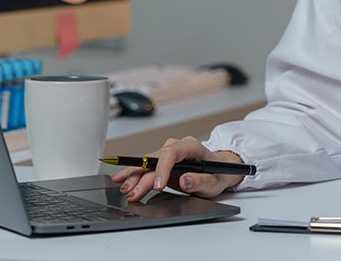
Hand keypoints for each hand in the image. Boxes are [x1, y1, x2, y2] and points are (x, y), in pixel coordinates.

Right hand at [110, 136, 244, 200]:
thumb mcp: (214, 182)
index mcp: (191, 147)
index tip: (158, 185)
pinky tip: (121, 180)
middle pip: (155, 160)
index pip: (172, 152)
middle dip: (142, 177)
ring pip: (147, 164)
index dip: (162, 168)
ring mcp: (167, 155)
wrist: (219, 172)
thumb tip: (185, 180)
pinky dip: (133, 175)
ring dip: (134, 177)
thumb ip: (200, 181)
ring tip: (124, 189)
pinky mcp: (161, 164)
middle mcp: (176, 147)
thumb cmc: (218, 174)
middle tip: (133, 193)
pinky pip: (145, 168)